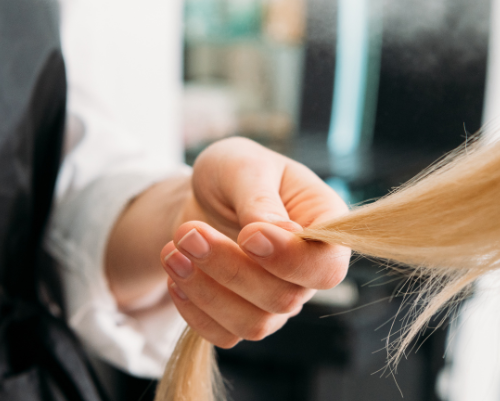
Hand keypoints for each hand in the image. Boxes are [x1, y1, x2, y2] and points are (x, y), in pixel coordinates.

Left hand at [160, 137, 350, 347]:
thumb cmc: (234, 172)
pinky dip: (195, 312)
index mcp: (323, 225)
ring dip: (207, 292)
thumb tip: (284, 236)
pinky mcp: (243, 315)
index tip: (247, 234)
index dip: (290, 260)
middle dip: (231, 270)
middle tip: (189, 234)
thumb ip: (261, 200)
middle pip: (285, 298)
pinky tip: (174, 277)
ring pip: (254, 323)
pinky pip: (225, 334)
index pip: (326, 266)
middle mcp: (306, 270)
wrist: (205, 193)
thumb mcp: (244, 165)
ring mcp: (277, 299)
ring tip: (172, 253)